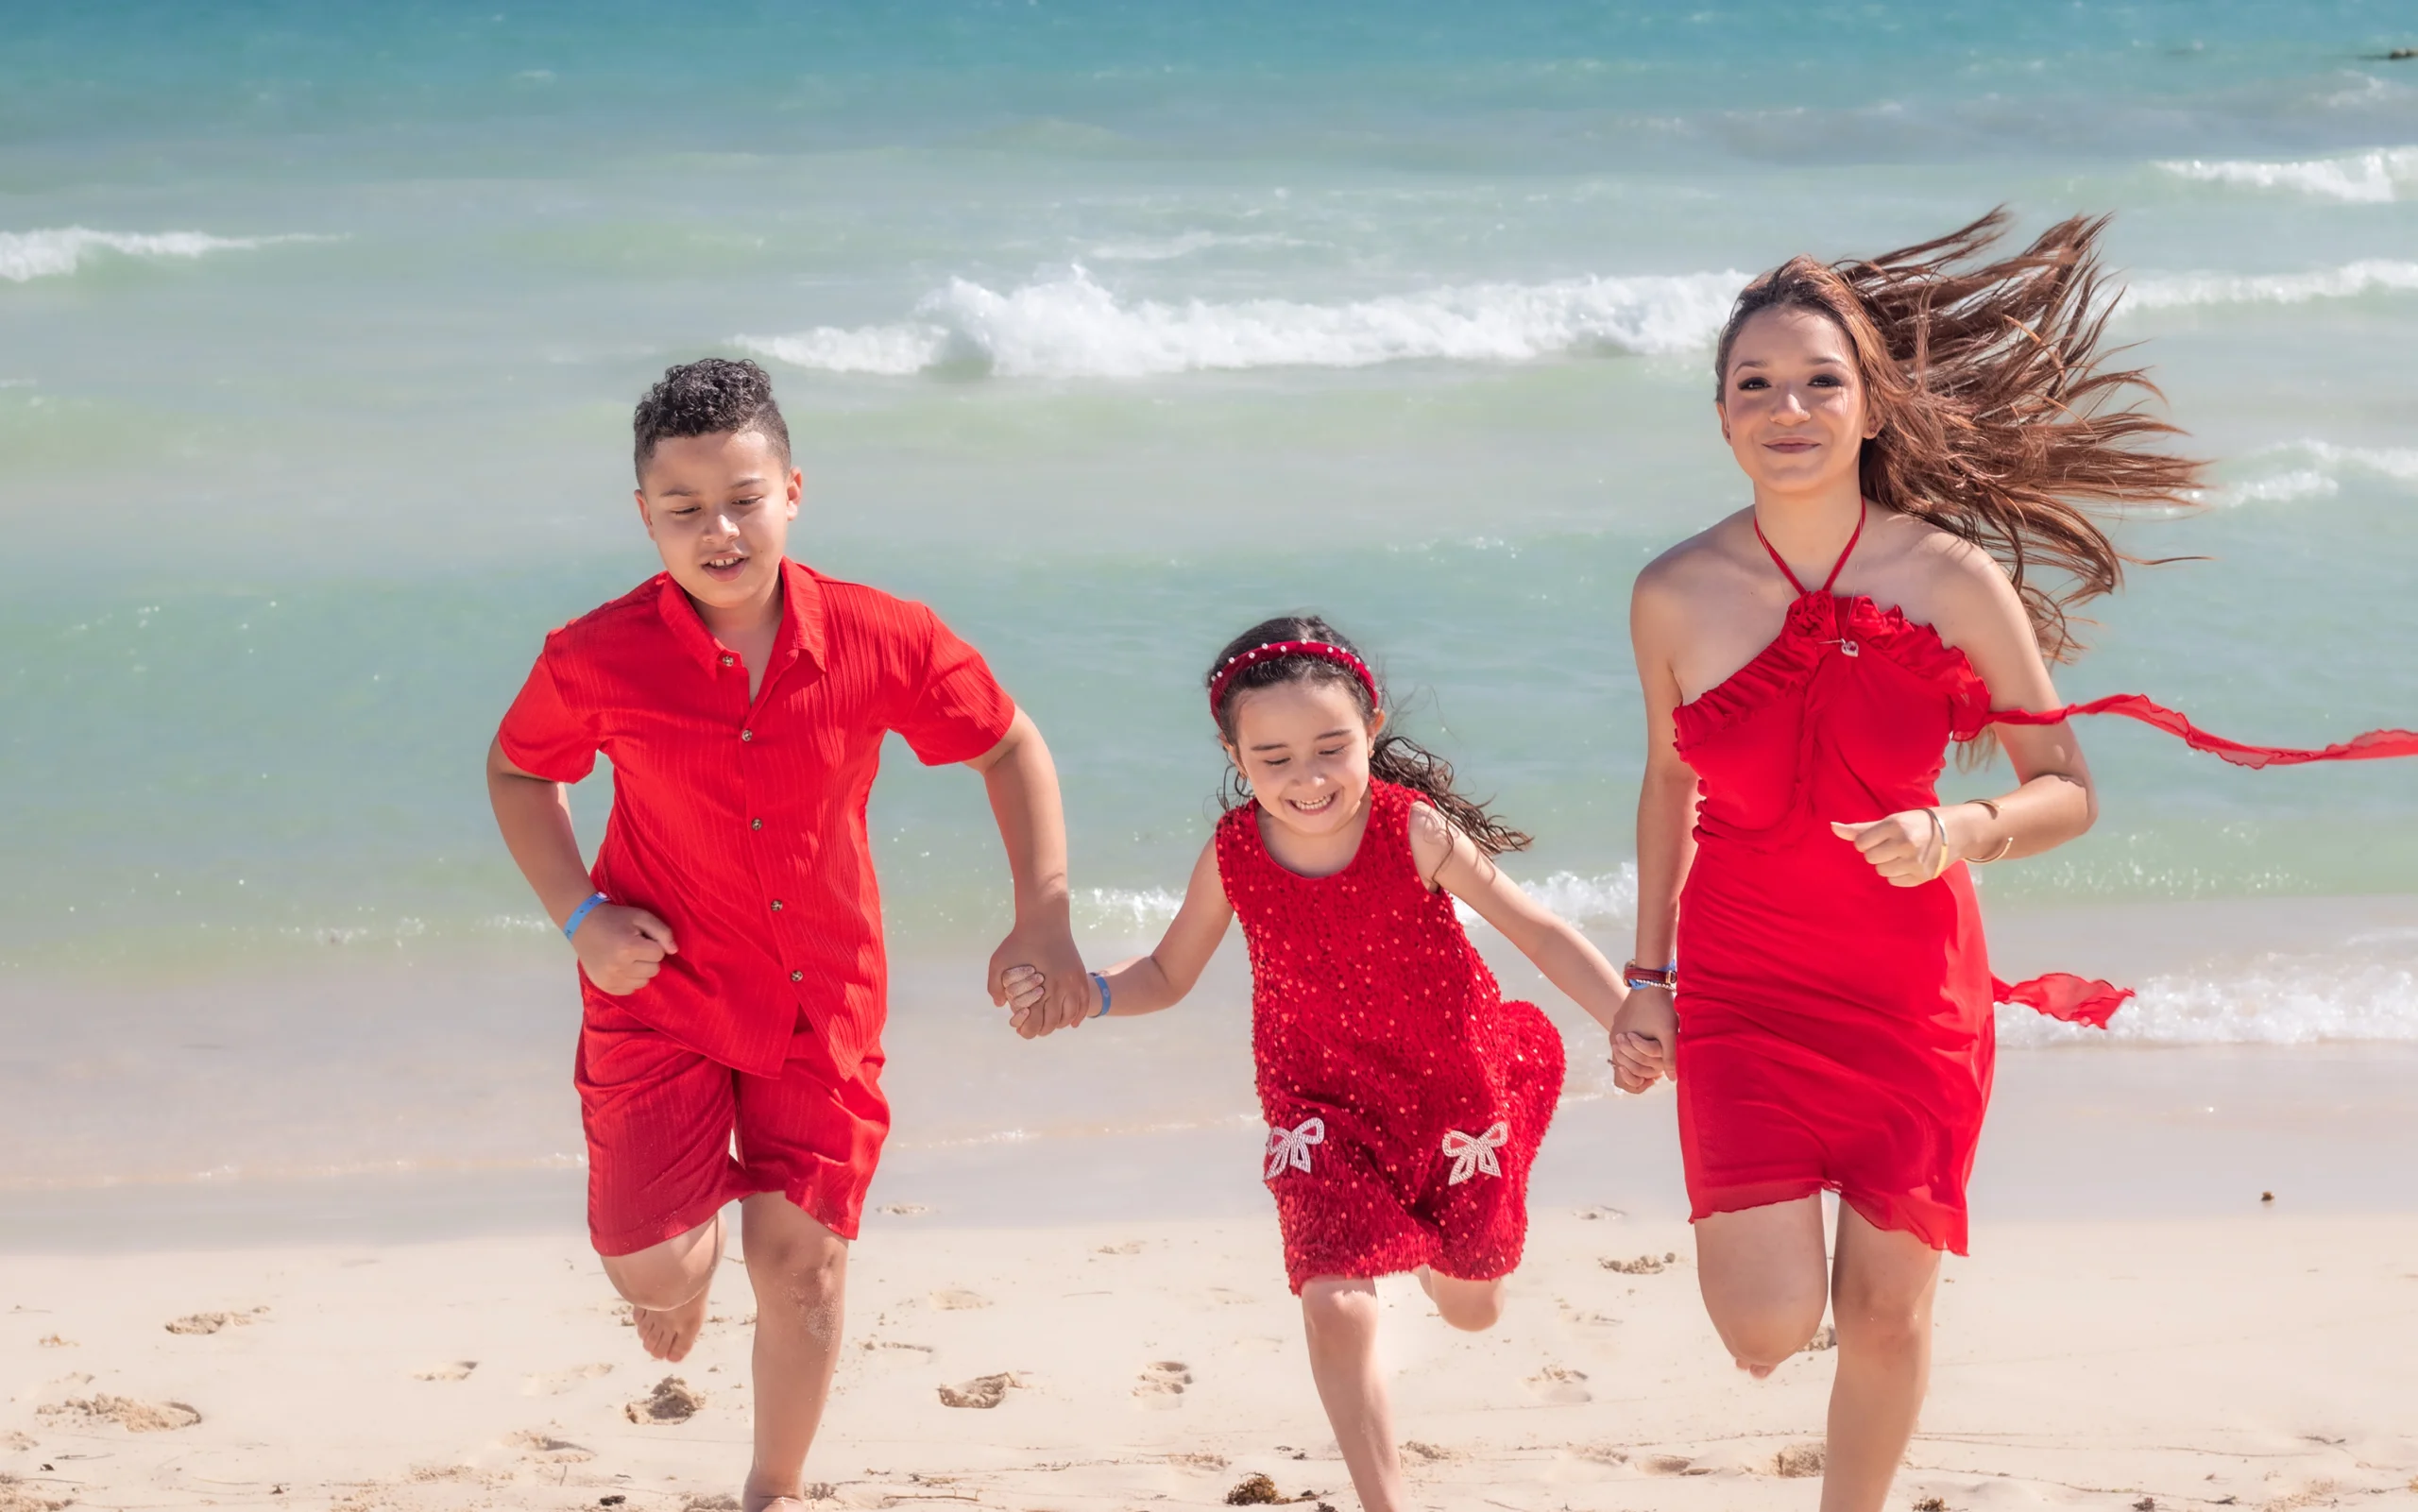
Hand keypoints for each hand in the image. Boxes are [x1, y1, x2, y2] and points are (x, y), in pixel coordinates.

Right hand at [571, 903, 675, 994]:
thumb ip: (662, 932)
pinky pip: (630, 990)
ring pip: (643, 982)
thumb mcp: (641, 917)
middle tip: (633, 947)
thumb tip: (674, 951)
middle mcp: (619, 968)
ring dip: (640, 970)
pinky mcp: (605, 987)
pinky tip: (620, 967)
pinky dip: (630, 980)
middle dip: (648, 958)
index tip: (640, 938)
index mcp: (629, 948)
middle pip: (654, 970)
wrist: (582, 924)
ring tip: (627, 957)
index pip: (659, 954)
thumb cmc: (615, 918)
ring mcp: (611, 980)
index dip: (653, 944)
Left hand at [988, 915, 1088, 1038]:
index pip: (1036, 1021)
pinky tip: (1074, 1023)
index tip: (1022, 1029)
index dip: (1028, 1030)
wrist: (1044, 919)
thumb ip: (994, 985)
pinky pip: (1085, 1001)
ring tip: (1052, 1024)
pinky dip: (1080, 1014)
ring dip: (1061, 1023)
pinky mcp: (1079, 974)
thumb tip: (1001, 1005)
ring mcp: (1073, 981)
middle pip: (1055, 1021)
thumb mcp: (998, 960)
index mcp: (1040, 986)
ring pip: (1072, 1014)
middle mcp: (1059, 987)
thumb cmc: (1019, 940)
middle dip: (1043, 1029)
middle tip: (1035, 1029)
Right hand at [1608, 986, 1675, 1092]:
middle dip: (1642, 1068)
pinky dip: (1638, 1045)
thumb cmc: (1660, 1008)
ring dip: (1640, 1056)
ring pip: (1627, 1052)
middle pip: (1626, 1064)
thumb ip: (1670, 1057)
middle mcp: (1614, 1038)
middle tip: (1659, 1067)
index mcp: (1621, 1044)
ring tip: (1657, 1053)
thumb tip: (1673, 1079)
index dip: (1641, 1080)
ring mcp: (1616, 1028)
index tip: (1656, 1077)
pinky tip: (1652, 1039)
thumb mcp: (1669, 1033)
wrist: (1650, 981)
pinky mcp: (1621, 1021)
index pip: (1626, 1074)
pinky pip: (1627, 1040)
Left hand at [1829, 810, 1948, 887]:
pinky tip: (1908, 864)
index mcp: (1896, 825)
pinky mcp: (1922, 876)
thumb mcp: (1891, 820)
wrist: (1956, 832)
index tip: (1880, 837)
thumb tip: (1832, 828)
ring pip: (1881, 870)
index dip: (1868, 842)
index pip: (1861, 843)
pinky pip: (1894, 881)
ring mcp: (1915, 861)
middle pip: (1870, 858)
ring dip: (1887, 864)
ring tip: (1901, 854)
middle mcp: (1905, 843)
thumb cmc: (1918, 822)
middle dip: (1877, 852)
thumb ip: (1861, 828)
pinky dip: (1897, 874)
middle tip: (1892, 845)